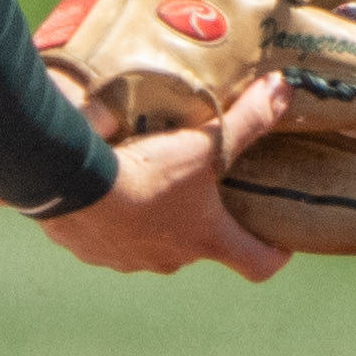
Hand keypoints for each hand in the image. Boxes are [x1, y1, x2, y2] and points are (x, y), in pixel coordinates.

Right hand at [40, 71, 296, 279]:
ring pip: (153, 243)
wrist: (70, 185)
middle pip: (201, 247)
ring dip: (156, 220)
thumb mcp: (203, 143)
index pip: (257, 265)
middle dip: (205, 222)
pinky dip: (116, 219)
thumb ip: (248, 119)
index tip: (280, 239)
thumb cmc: (147, 170)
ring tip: (152, 182)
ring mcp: (128, 260)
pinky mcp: (90, 252)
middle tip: (206, 188)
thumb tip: (285, 90)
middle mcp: (170, 259)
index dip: (273, 253)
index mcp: (206, 240)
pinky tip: (110, 189)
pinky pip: (111, 239)